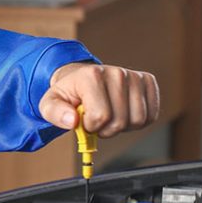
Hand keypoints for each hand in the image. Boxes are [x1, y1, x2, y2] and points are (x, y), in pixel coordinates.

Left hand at [39, 62, 159, 137]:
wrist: (81, 78)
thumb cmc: (68, 93)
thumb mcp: (49, 103)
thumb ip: (55, 113)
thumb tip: (72, 121)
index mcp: (91, 76)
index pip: (100, 116)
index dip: (90, 126)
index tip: (83, 119)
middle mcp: (116, 73)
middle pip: (120, 121)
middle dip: (105, 129)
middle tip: (96, 119)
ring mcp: (134, 76)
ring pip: (138, 120)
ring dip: (122, 127)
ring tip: (109, 116)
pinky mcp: (148, 81)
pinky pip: (151, 115)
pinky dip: (137, 121)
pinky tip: (123, 113)